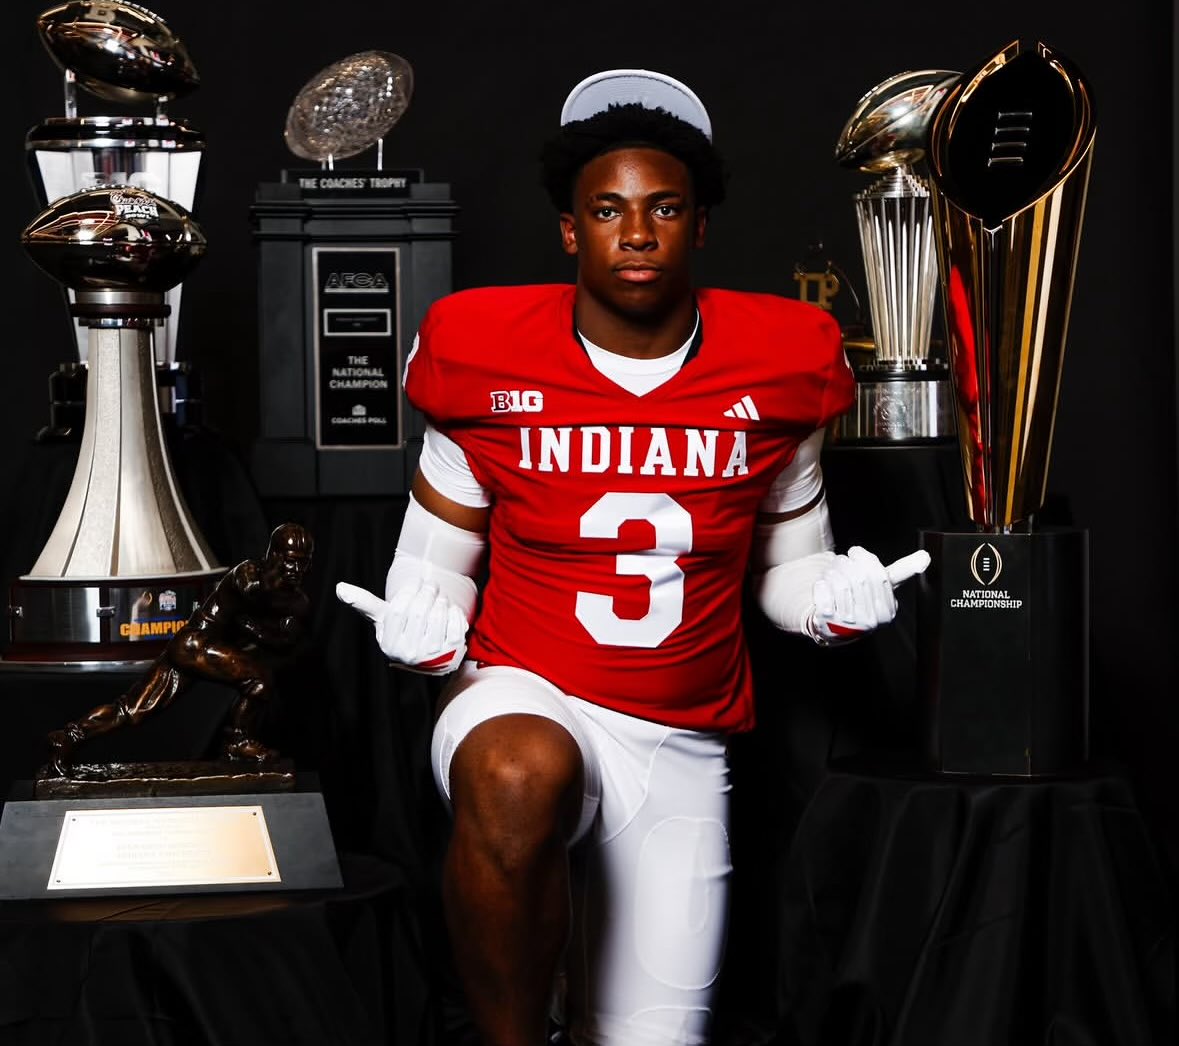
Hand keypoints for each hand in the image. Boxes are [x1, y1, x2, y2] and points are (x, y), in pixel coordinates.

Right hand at [336, 578, 468, 673]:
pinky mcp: (454, 653)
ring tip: (438, 596)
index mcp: (390, 646)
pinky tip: (449, 610)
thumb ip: (364, 603)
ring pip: (438, 615)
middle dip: (426, 591)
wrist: (430, 656)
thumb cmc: (404, 631)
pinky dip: (454, 611)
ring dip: (440, 600)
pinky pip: (456, 623)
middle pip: (418, 611)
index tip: (415, 581)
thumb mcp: (384, 619)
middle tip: (430, 583)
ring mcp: (433, 656)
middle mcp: (410, 655)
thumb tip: (340, 587)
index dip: (409, 591)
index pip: (398, 610)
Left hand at [808, 547, 929, 643]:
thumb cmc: (861, 601)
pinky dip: (821, 583)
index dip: (864, 558)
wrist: (833, 625)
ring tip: (832, 574)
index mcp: (887, 611)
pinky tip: (824, 587)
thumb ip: (903, 571)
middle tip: (841, 561)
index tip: (855, 551)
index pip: (879, 576)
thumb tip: (925, 557)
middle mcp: (870, 621)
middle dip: (847, 563)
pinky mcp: (827, 621)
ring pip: (840, 581)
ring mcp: (849, 623)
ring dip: (833, 571)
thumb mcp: (883, 588)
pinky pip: (823, 591)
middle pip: (858, 577)